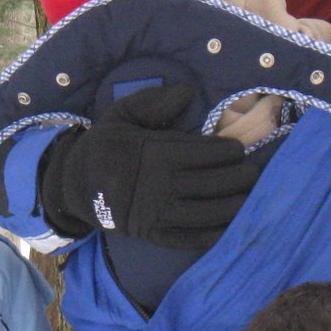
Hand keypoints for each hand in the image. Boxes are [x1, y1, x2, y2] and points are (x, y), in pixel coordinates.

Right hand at [41, 82, 259, 247]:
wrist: (76, 184)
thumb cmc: (106, 145)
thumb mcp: (122, 114)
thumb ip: (153, 102)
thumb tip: (187, 92)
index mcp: (155, 153)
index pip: (203, 153)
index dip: (227, 152)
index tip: (239, 150)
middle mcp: (159, 184)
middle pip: (211, 183)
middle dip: (238, 178)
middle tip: (253, 174)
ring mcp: (156, 212)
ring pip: (205, 212)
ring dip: (232, 207)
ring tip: (250, 199)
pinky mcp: (152, 233)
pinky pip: (187, 238)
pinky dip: (211, 236)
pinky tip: (228, 229)